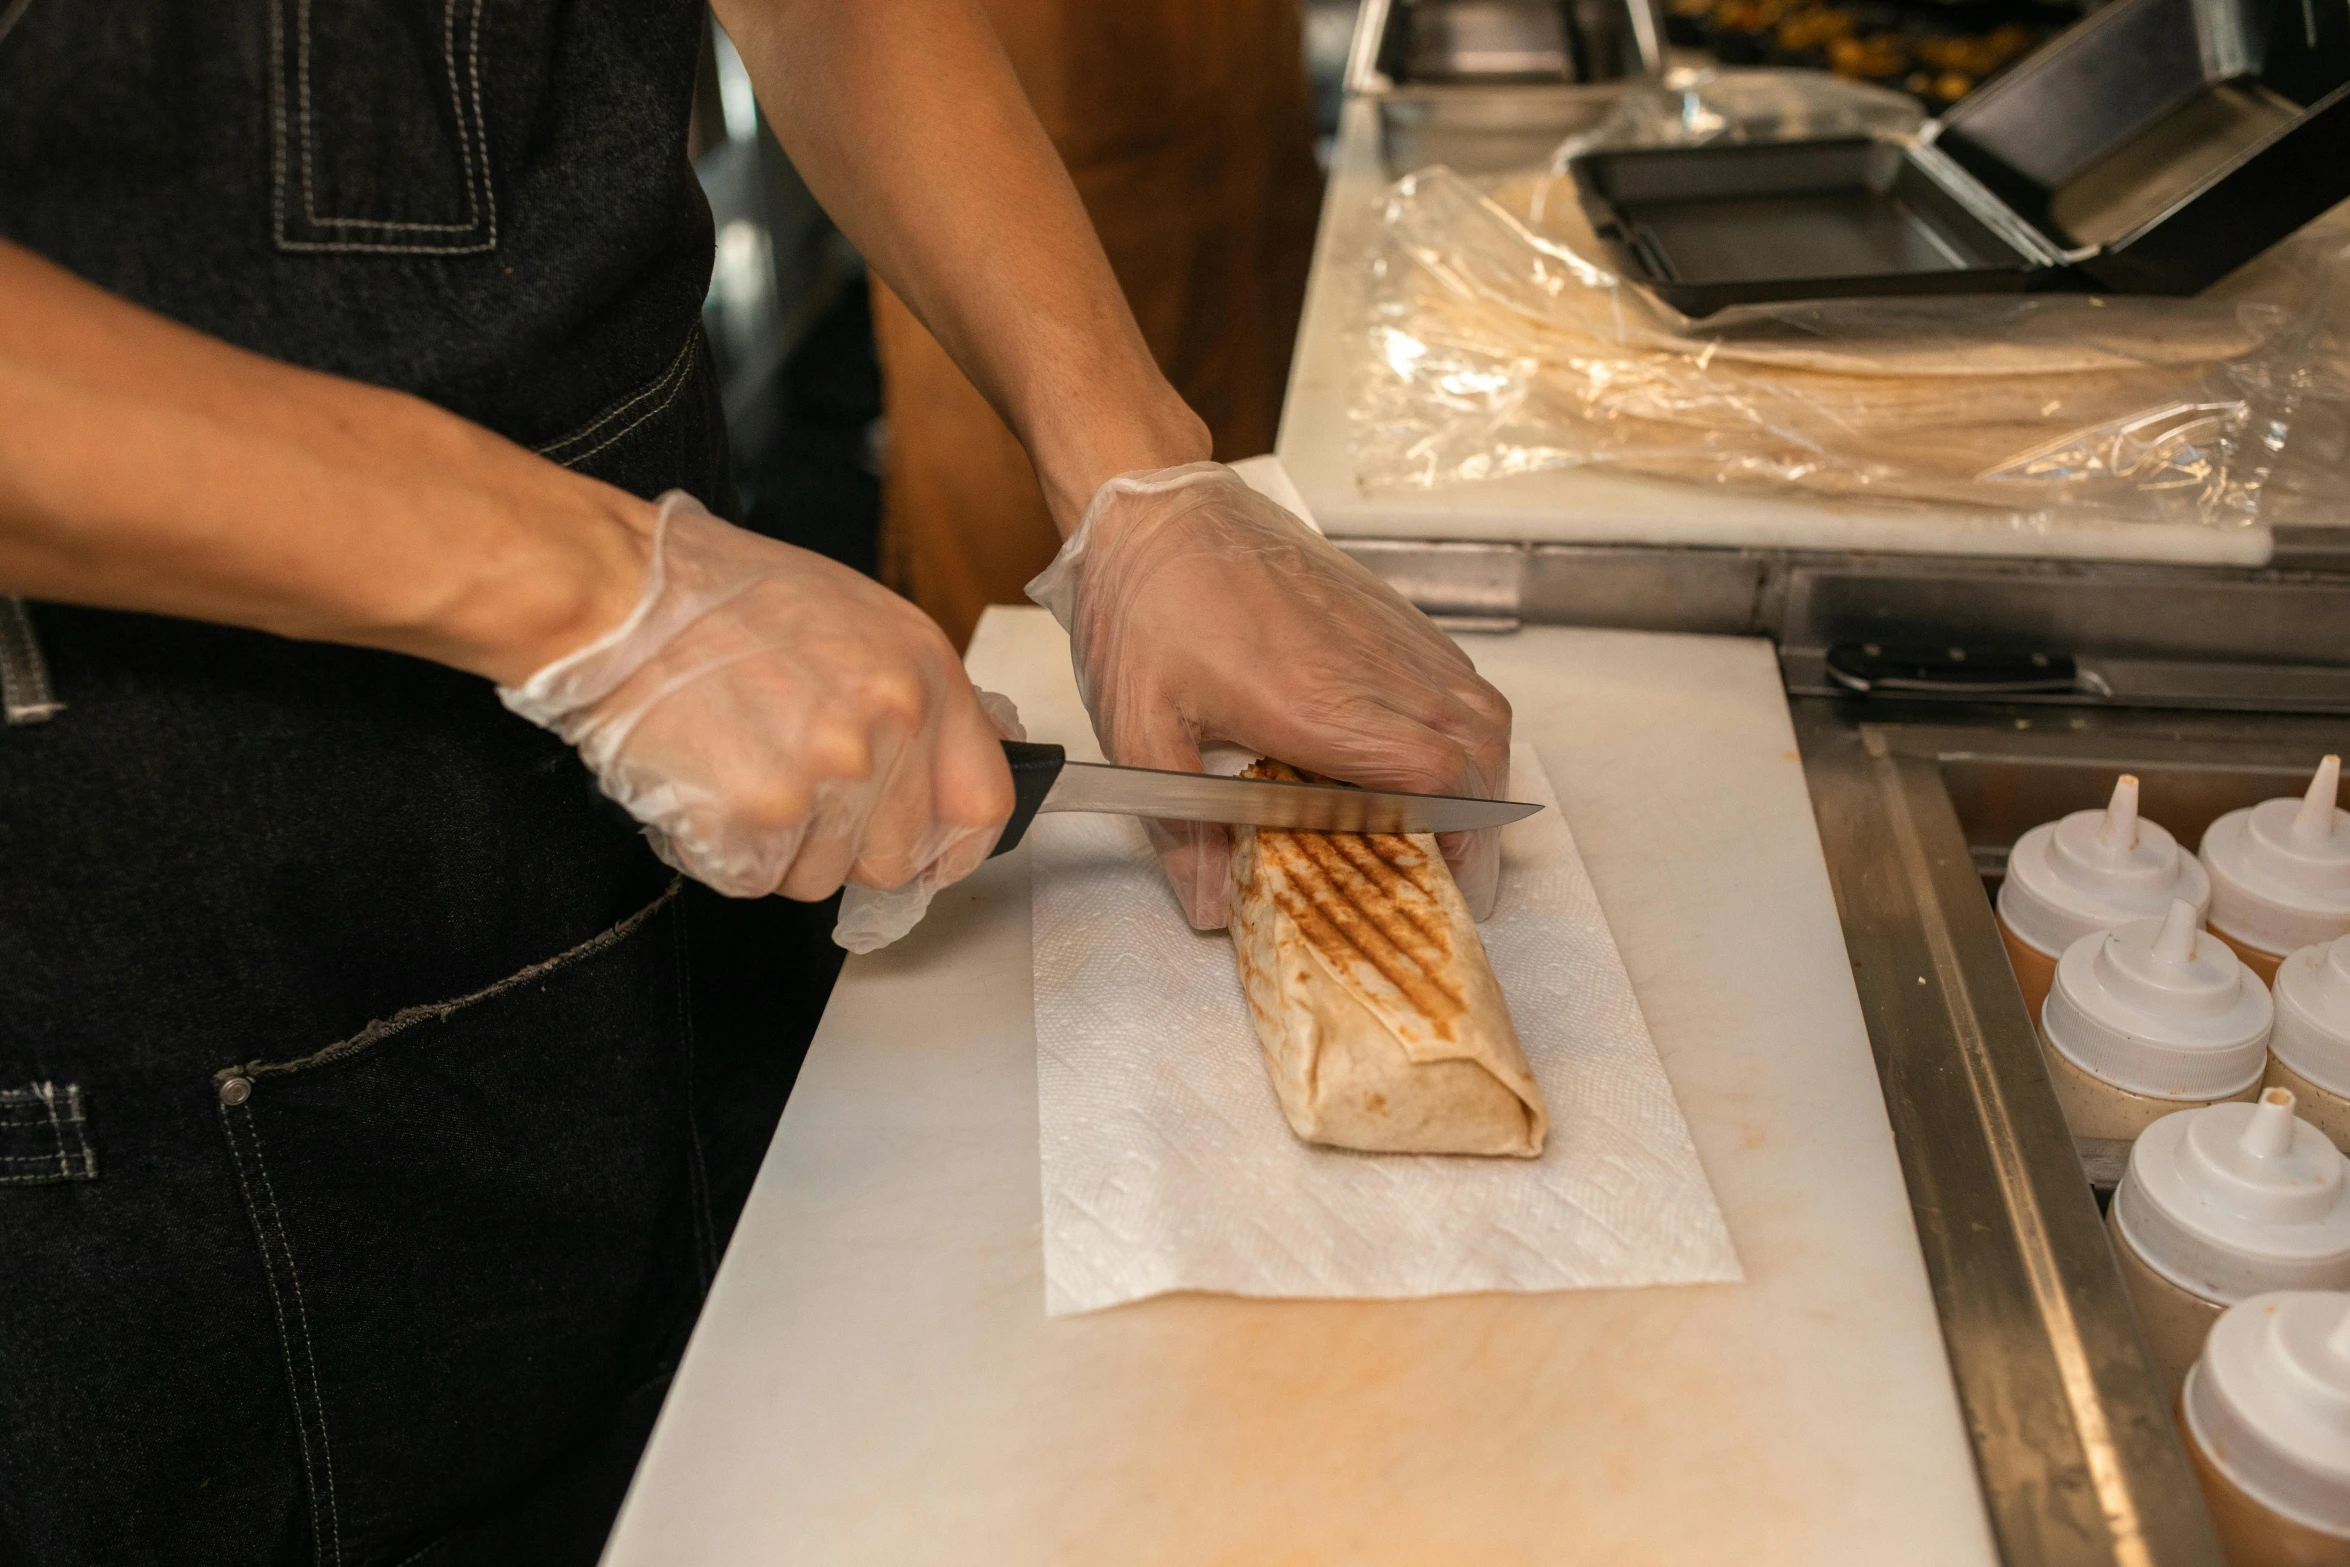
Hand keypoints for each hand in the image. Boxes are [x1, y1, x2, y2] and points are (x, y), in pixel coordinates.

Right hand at [499, 492, 1013, 900]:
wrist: (619, 596)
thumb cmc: (721, 597)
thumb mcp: (856, 619)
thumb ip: (915, 698)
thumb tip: (954, 762)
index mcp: (922, 676)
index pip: (981, 806)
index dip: (950, 846)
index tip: (927, 855)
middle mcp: (888, 728)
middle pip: (897, 859)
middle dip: (847, 845)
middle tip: (795, 792)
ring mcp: (825, 777)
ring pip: (821, 876)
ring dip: (778, 847)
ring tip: (738, 768)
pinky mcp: (757, 816)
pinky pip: (755, 879)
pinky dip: (723, 851)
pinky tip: (705, 786)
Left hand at [1027, 464, 1512, 927]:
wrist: (1158, 507)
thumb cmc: (1145, 606)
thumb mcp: (1138, 729)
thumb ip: (1179, 828)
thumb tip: (1211, 907)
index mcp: (1318, 704)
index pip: (1435, 777)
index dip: (1454, 838)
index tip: (1439, 878)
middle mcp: (1372, 666)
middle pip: (1479, 750)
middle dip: (1481, 821)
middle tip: (1455, 870)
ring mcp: (1388, 632)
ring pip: (1481, 709)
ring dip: (1482, 771)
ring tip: (1451, 821)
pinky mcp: (1388, 611)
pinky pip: (1458, 674)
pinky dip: (1465, 723)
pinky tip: (1428, 752)